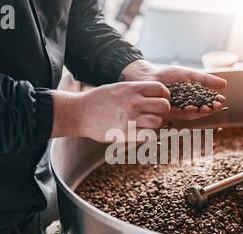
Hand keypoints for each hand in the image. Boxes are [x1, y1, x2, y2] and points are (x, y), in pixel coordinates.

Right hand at [51, 81, 169, 141]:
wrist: (79, 113)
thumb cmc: (98, 100)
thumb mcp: (118, 87)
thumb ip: (135, 90)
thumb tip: (153, 93)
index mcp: (132, 88)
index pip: (161, 89)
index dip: (164, 95)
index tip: (160, 100)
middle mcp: (133, 102)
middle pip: (163, 106)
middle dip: (162, 110)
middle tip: (155, 113)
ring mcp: (130, 118)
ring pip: (158, 122)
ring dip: (155, 124)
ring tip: (146, 124)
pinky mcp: (126, 134)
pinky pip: (149, 136)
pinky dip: (148, 135)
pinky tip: (141, 133)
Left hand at [122, 60, 226, 119]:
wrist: (150, 76)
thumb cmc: (169, 74)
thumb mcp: (190, 75)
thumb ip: (206, 80)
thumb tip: (225, 85)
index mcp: (193, 97)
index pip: (207, 101)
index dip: (215, 102)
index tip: (222, 99)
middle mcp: (187, 106)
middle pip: (201, 110)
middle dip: (210, 109)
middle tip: (217, 106)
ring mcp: (178, 110)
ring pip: (192, 114)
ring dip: (201, 112)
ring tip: (208, 108)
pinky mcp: (169, 112)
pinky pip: (179, 113)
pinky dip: (187, 111)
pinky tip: (192, 107)